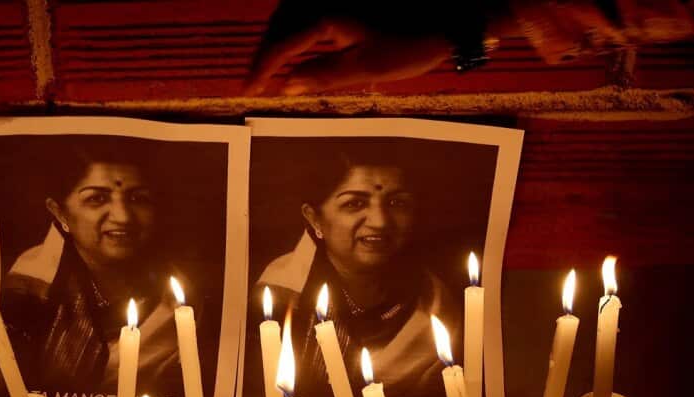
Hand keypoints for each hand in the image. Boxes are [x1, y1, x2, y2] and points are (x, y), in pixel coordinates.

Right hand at [244, 3, 454, 95]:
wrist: (444, 23)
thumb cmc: (408, 46)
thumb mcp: (365, 69)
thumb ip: (322, 75)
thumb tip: (287, 87)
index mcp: (327, 18)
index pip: (282, 45)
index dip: (262, 69)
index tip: (249, 91)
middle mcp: (326, 3)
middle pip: (281, 27)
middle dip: (265, 55)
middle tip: (254, 83)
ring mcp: (334, 2)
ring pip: (292, 19)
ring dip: (278, 44)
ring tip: (269, 71)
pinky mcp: (344, 7)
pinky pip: (308, 17)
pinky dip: (296, 36)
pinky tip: (295, 53)